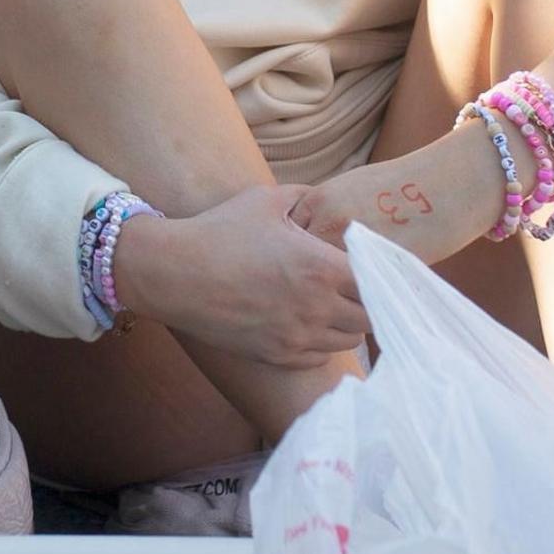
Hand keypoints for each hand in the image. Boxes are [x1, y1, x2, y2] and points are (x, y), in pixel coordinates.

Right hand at [110, 187, 364, 367]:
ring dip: (347, 323)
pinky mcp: (277, 355)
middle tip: (354, 288)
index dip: (379, 274)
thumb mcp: (266, 200)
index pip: (377, 282)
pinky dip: (321, 343)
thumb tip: (322, 198)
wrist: (174, 274)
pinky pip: (319, 357)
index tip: (373, 267)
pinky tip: (307, 323)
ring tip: (332, 305)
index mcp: (321, 267)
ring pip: (348, 341)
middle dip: (367, 301)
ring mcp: (297, 336)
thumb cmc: (219, 231)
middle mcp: (316, 307)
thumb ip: (305, 197)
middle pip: (370, 317)